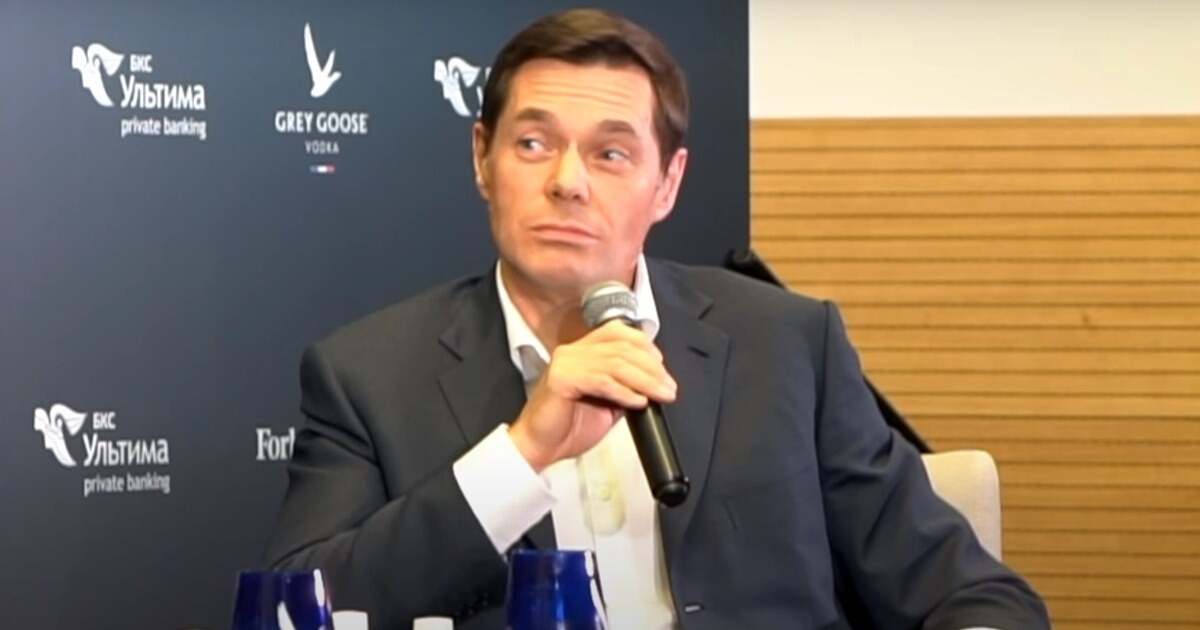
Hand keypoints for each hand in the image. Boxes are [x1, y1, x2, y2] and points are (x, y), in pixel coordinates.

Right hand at [508, 320, 677, 471]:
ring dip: (645, 380)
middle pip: (622, 347)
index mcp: (582, 352)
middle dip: (652, 368)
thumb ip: (623, 387)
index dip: (645, 346)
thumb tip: (651, 385)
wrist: (540, 447)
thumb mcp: (605, 403)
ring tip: (660, 395)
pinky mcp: (562, 379)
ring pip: (616, 363)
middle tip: (668, 386)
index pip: (618, 333)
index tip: (662, 368)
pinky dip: (624, 391)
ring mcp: (566, 363)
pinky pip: (602, 380)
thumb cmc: (566, 427)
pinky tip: (638, 401)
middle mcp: (573, 352)